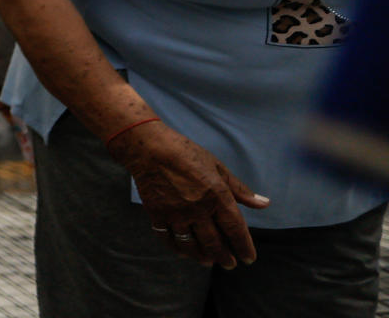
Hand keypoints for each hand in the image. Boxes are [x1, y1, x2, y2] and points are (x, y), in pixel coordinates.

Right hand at [110, 121, 268, 267]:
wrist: (148, 148)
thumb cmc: (185, 153)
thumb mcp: (217, 166)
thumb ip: (240, 189)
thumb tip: (264, 204)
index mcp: (217, 195)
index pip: (235, 229)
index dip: (244, 246)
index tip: (248, 259)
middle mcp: (198, 208)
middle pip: (214, 242)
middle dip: (224, 257)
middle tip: (230, 264)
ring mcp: (176, 213)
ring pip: (191, 245)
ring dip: (202, 257)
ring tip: (208, 261)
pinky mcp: (157, 213)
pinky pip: (168, 238)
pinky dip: (177, 248)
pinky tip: (183, 251)